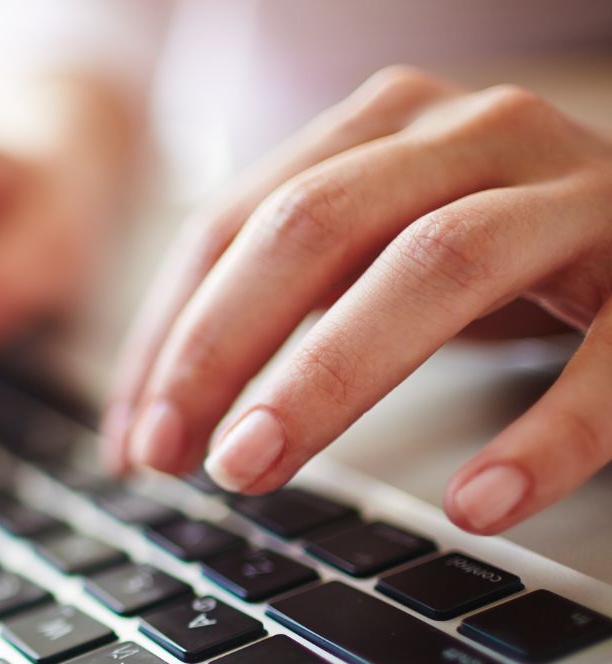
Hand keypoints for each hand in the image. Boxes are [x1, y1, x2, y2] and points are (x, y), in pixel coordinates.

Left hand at [104, 66, 611, 534]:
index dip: (169, 334)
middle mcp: (470, 135)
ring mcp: (571, 193)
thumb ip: (283, 304)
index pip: (234, 223)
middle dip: (223, 347)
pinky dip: (542, 434)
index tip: (132, 438)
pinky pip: (608, 358)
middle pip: (313, 227)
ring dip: (329, 376)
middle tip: (176, 458)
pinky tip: (476, 502)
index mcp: (380, 128)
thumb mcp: (380, 248)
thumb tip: (158, 414)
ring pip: (436, 264)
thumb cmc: (502, 249)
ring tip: (254, 469)